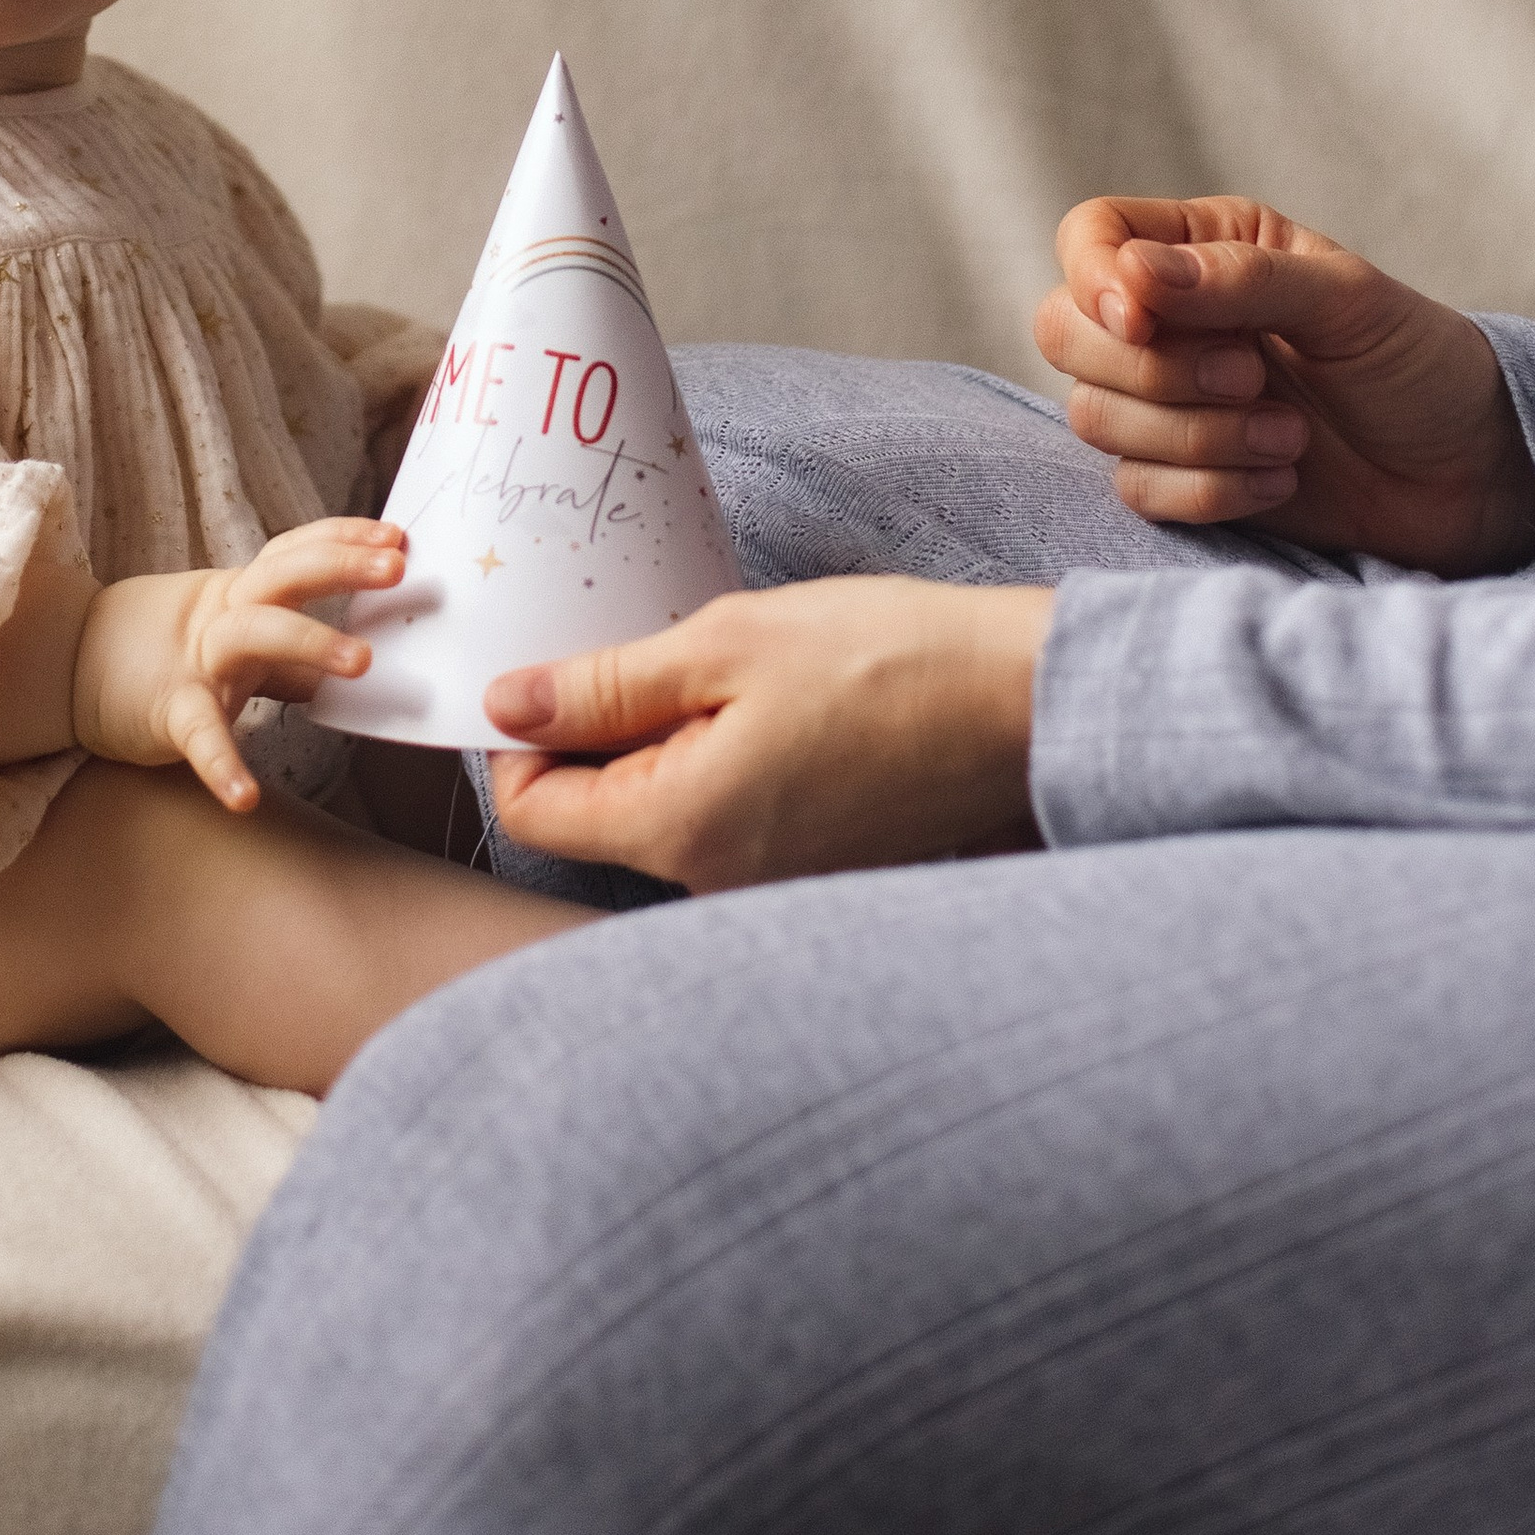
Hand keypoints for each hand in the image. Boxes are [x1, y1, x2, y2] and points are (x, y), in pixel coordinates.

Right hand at [69, 519, 403, 812]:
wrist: (68, 671)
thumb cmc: (162, 657)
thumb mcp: (230, 643)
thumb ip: (287, 658)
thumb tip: (347, 668)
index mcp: (237, 594)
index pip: (295, 552)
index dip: (344, 538)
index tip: (397, 534)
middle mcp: (219, 616)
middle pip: (283, 575)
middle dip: (341, 566)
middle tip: (397, 567)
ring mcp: (194, 661)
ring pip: (253, 634)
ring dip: (309, 642)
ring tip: (363, 663)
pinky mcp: (167, 712)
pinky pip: (198, 735)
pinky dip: (222, 764)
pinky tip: (247, 797)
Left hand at [482, 580, 1051, 892]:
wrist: (1026, 705)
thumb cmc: (885, 663)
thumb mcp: (726, 643)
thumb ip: (605, 685)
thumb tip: (508, 707)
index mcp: (680, 831)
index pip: (533, 811)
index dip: (525, 735)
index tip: (567, 668)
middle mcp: (715, 886)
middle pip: (598, 816)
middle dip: (606, 733)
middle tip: (668, 653)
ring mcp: (768, 890)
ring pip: (665, 815)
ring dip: (673, 744)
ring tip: (741, 677)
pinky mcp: (812, 874)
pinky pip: (728, 825)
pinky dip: (728, 766)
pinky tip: (783, 711)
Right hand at [1036, 197, 1534, 572]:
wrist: (1473, 475)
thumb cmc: (1421, 365)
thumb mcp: (1348, 301)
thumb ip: (1239, 281)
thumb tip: (1131, 274)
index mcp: (1204, 249)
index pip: (1089, 238)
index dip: (1094, 279)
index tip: (1144, 321)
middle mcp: (1171, 321)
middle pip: (1066, 332)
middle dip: (1152, 372)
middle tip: (1252, 379)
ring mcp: (1170, 402)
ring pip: (1094, 417)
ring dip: (1194, 437)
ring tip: (1289, 436)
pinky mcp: (1182, 477)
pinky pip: (1135, 488)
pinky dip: (1207, 491)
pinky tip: (1282, 480)